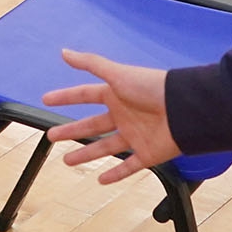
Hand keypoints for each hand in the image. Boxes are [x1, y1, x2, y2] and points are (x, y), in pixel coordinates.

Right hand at [45, 50, 177, 183]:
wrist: (185, 110)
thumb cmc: (152, 88)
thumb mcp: (117, 75)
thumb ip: (90, 64)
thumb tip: (64, 52)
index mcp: (116, 95)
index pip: (84, 95)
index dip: (66, 97)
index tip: (46, 100)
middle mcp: (123, 115)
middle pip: (91, 125)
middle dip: (71, 131)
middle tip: (51, 136)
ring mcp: (135, 136)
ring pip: (105, 148)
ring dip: (86, 154)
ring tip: (67, 161)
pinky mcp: (147, 153)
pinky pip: (129, 166)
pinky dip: (115, 174)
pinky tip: (100, 180)